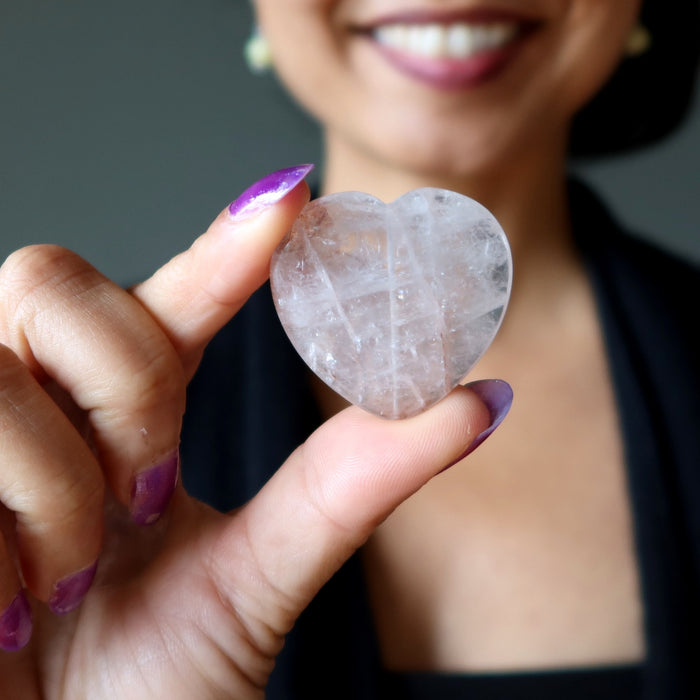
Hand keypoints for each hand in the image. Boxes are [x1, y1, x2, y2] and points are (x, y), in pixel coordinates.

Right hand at [0, 166, 501, 698]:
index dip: (224, 242)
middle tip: (148, 493)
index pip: (168, 302)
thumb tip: (483, 400)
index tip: (291, 196)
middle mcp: (41, 406)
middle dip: (124, 384)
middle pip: (58, 284)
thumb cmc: (151, 692)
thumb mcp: (257, 579)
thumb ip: (353, 483)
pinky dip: (4, 535)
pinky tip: (10, 606)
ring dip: (59, 482)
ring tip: (73, 579)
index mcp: (126, 421)